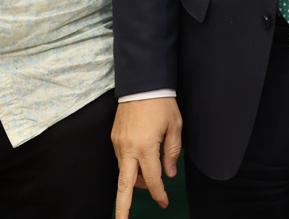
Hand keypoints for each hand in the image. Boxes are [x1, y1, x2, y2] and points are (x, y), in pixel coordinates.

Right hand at [112, 97, 182, 217]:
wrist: (141, 82)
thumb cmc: (161, 103)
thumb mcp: (175, 126)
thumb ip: (172, 152)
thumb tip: (169, 174)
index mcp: (146, 147)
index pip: (152, 179)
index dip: (159, 193)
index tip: (164, 202)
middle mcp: (128, 149)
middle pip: (124, 185)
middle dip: (122, 208)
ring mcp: (118, 143)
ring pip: (123, 172)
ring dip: (134, 181)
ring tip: (148, 180)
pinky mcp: (114, 137)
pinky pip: (121, 159)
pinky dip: (130, 166)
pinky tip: (140, 163)